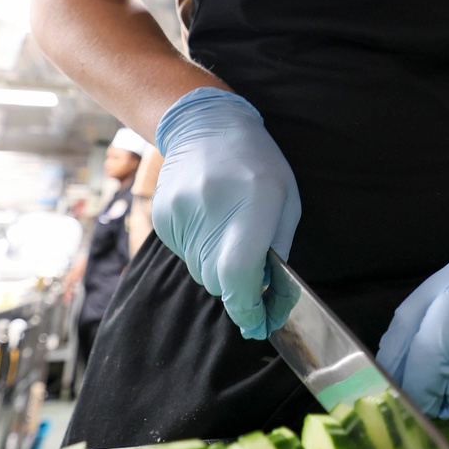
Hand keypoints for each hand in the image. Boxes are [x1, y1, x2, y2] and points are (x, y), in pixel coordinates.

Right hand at [152, 87, 300, 338]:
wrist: (206, 126)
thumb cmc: (256, 163)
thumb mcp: (285, 199)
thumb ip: (277, 249)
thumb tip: (267, 296)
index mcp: (254, 200)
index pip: (240, 273)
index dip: (248, 307)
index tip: (257, 322)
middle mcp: (213, 207)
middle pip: (218, 280)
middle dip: (237, 286)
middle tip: (251, 272)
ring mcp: (182, 211)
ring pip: (200, 271)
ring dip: (217, 265)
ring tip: (228, 230)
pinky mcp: (163, 216)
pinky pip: (184, 255)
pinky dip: (199, 250)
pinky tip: (208, 220)